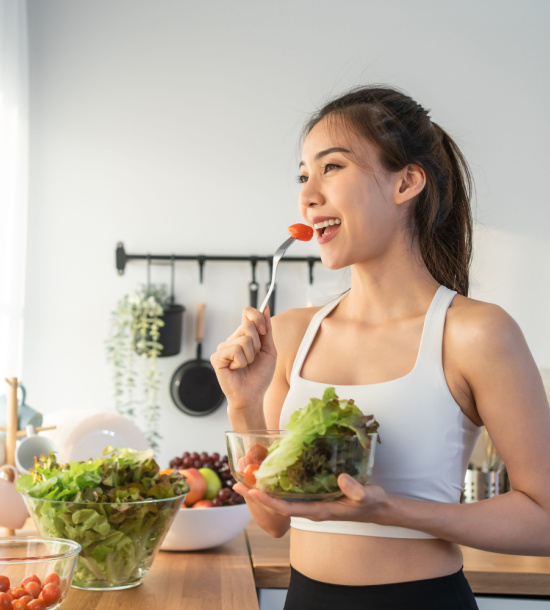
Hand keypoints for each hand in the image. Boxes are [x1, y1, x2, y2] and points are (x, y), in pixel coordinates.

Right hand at [211, 306, 276, 409]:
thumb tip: (266, 308)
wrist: (252, 396)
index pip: (247, 313)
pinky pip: (235, 351)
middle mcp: (232, 339)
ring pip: (244, 340)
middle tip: (254, 358)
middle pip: (247, 326)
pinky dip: (241, 362)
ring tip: (245, 366)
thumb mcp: (269, 350)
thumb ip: (267, 330)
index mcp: (243, 335)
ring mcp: (223, 348)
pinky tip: (236, 369)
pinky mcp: (217, 358)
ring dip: (250, 356)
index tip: (264, 332)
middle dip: (257, 344)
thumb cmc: (260, 375)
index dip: (257, 318)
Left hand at [234, 475, 388, 523]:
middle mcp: (310, 509)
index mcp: (318, 511)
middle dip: (257, 496)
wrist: (375, 507)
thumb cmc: (370, 502)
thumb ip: (355, 490)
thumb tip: (341, 479)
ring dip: (264, 490)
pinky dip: (277, 485)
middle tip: (236, 483)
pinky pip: (290, 493)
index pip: (287, 508)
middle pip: (277, 504)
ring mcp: (310, 503)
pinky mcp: (313, 496)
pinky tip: (270, 474)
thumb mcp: (367, 495)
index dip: (268, 501)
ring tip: (246, 478)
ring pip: (282, 499)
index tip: (251, 492)